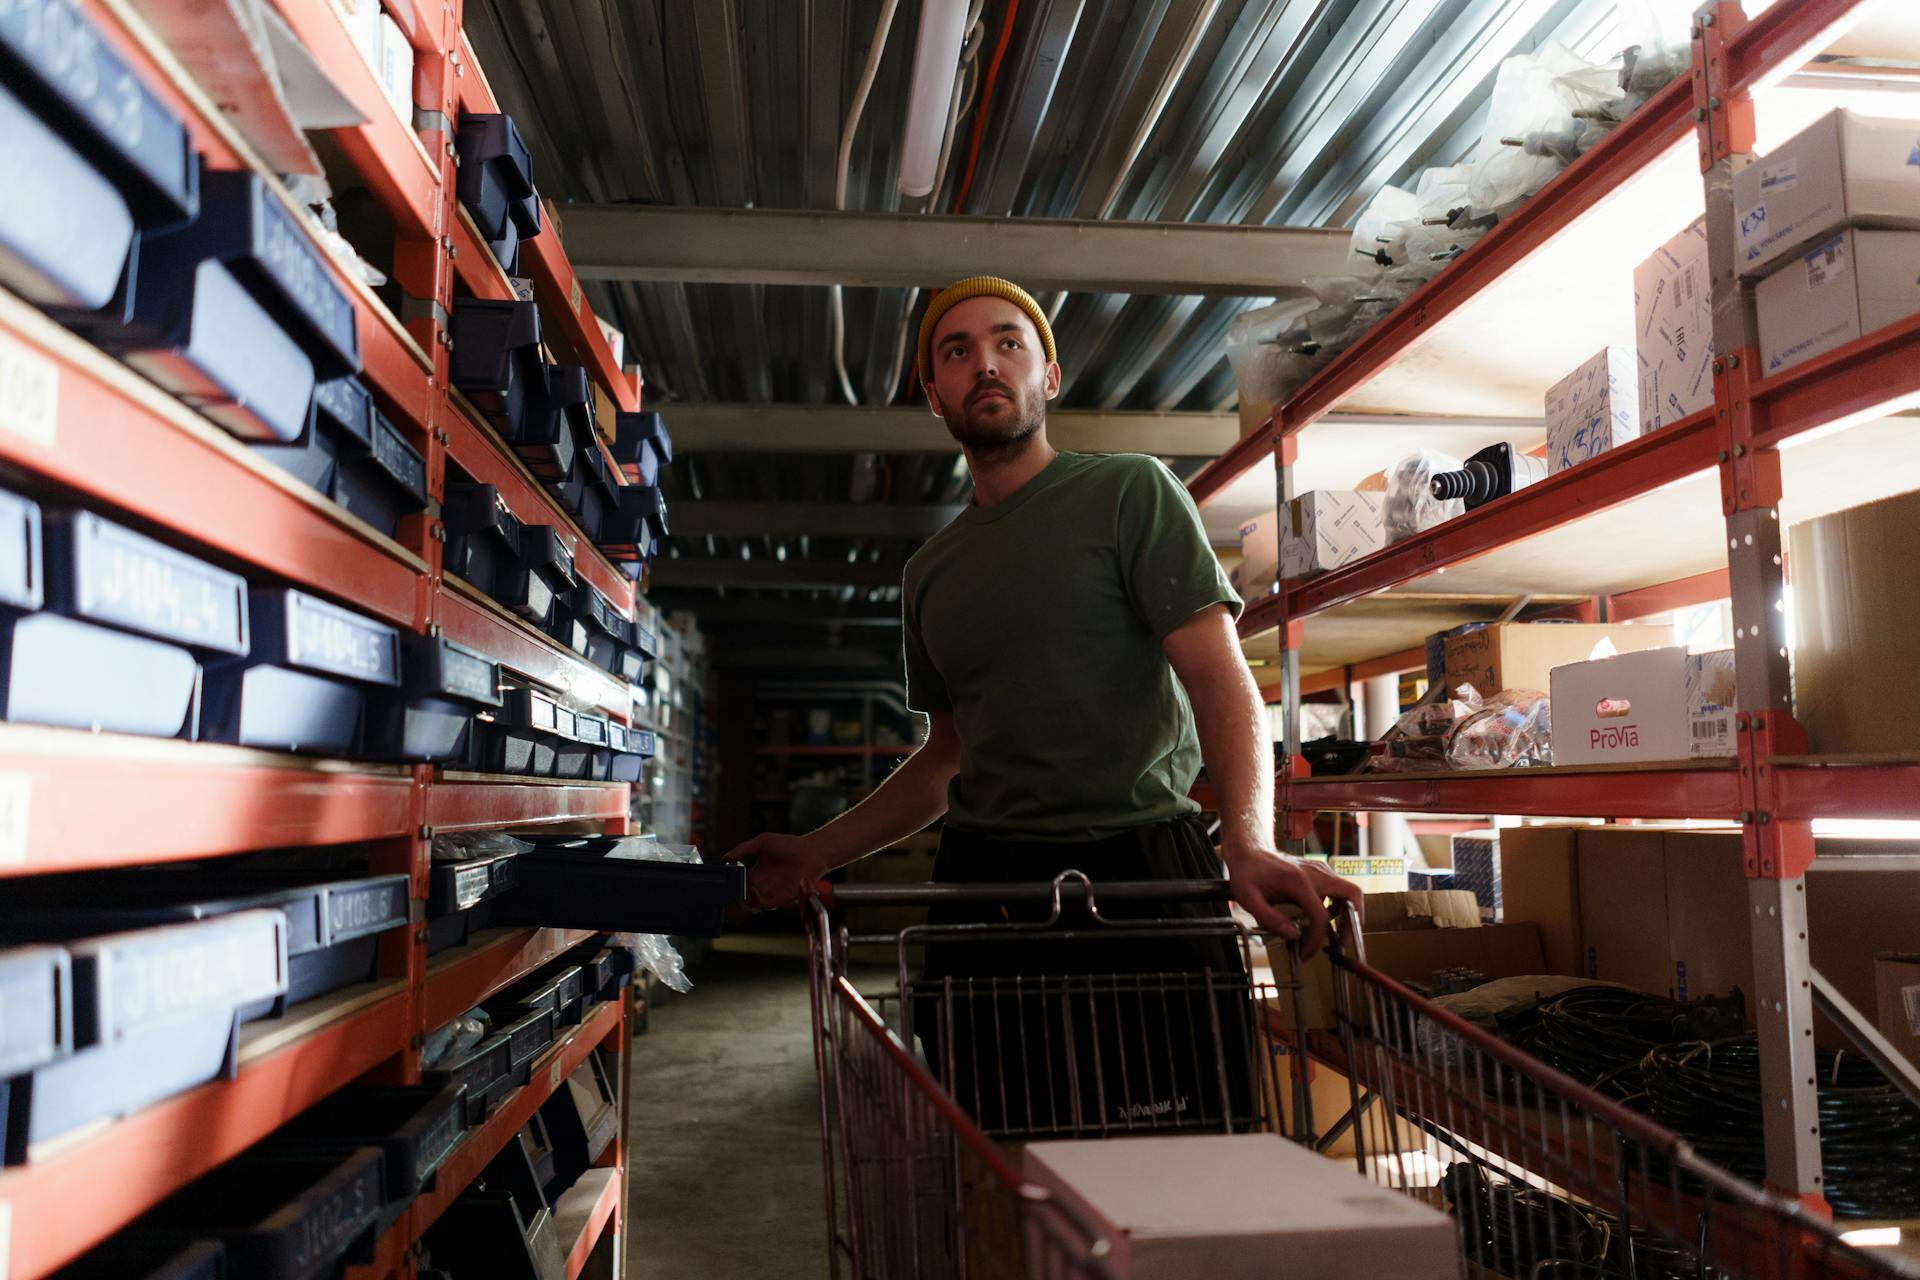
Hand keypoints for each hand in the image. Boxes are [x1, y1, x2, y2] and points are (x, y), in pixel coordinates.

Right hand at [720, 832, 831, 911]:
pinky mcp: (783, 898)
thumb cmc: (790, 845)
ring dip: (745, 901)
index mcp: (757, 874)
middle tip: (729, 893)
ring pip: (753, 906)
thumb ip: (743, 848)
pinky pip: (767, 905)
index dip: (731, 887)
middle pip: (743, 899)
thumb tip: (725, 858)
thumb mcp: (762, 842)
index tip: (723, 884)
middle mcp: (763, 886)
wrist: (812, 851)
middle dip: (735, 898)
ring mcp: (772, 893)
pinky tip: (754, 890)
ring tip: (741, 891)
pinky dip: (758, 901)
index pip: (739, 886)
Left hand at [1220, 843, 1363, 958]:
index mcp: (1297, 881)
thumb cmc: (1248, 873)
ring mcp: (1321, 870)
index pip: (1320, 915)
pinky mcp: (1321, 871)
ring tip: (1336, 934)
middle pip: (1352, 895)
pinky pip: (1340, 890)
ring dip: (1349, 914)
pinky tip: (1325, 918)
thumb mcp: (1249, 899)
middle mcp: (1315, 873)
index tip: (1306, 953)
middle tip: (1344, 942)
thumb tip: (1294, 936)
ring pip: (1350, 892)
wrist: (1250, 850)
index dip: (1316, 940)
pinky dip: (1340, 906)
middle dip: (1353, 923)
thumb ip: (1270, 919)